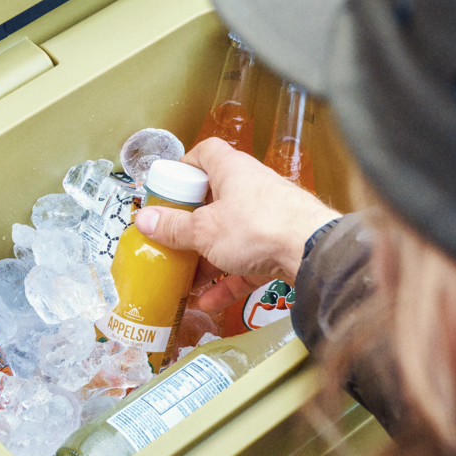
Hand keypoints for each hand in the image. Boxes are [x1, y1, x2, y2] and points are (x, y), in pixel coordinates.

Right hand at [134, 139, 339, 303]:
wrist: (313, 253)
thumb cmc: (257, 227)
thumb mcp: (204, 229)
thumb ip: (173, 227)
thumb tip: (143, 220)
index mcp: (232, 171)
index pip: (206, 154)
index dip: (185, 167)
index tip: (168, 187)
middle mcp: (252, 189)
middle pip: (215, 200)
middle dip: (192, 224)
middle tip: (172, 239)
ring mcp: (268, 218)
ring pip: (230, 235)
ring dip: (207, 258)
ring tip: (185, 279)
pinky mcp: (279, 246)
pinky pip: (247, 262)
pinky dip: (228, 280)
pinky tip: (208, 302)